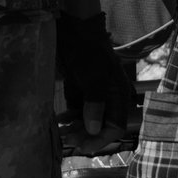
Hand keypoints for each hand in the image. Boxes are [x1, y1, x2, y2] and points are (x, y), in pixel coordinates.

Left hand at [57, 10, 134, 137]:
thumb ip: (95, 104)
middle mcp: (108, 100)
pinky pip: (76, 113)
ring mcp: (94, 98)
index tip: (84, 147)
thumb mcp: (95, 76)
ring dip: (75, 130)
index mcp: (119, 96)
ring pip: (87, 123)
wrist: (75, 31)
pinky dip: (69, 120)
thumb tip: (94, 129)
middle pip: (100, 128)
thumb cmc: (89, 52)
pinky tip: (58, 123)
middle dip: (85, 136)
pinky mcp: (80, 94)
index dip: (101, 139)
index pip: (116, 127)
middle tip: (69, 141)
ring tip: (62, 134)